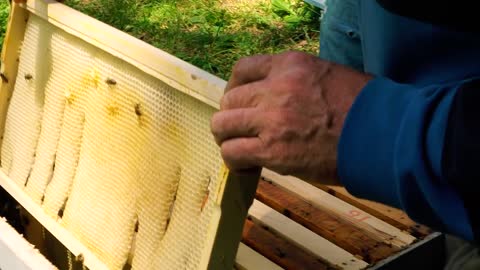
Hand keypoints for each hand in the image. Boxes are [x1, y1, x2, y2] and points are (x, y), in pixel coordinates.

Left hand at [211, 51, 371, 184]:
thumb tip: (273, 96)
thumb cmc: (363, 107)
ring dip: (226, 138)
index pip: (242, 69)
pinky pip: (233, 153)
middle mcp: (275, 87)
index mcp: (290, 65)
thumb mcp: (326, 75)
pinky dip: (233, 161)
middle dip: (230, 116)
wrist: (383, 135)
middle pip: (229, 99)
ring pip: (222, 125)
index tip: (239, 102)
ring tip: (238, 148)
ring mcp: (271, 119)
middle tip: (240, 130)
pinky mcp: (272, 150)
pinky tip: (245, 166)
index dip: (234, 88)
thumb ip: (294, 80)